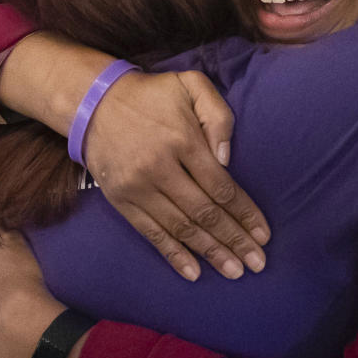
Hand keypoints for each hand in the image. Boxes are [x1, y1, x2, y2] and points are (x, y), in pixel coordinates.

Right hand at [87, 69, 269, 280]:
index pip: (220, 186)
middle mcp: (160, 168)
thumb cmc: (153, 95)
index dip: (245, 213)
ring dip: (210, 253)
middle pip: (204, 212)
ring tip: (234, 272)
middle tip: (257, 263)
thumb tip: (227, 160)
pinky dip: (172, 254)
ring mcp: (137, 187)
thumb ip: (217, 115)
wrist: (94, 102)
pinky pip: (150, 233)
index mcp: (182, 139)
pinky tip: (193, 272)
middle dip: (234, 240)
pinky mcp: (120, 200)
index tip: (263, 235)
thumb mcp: (191, 85)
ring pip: (180, 227)